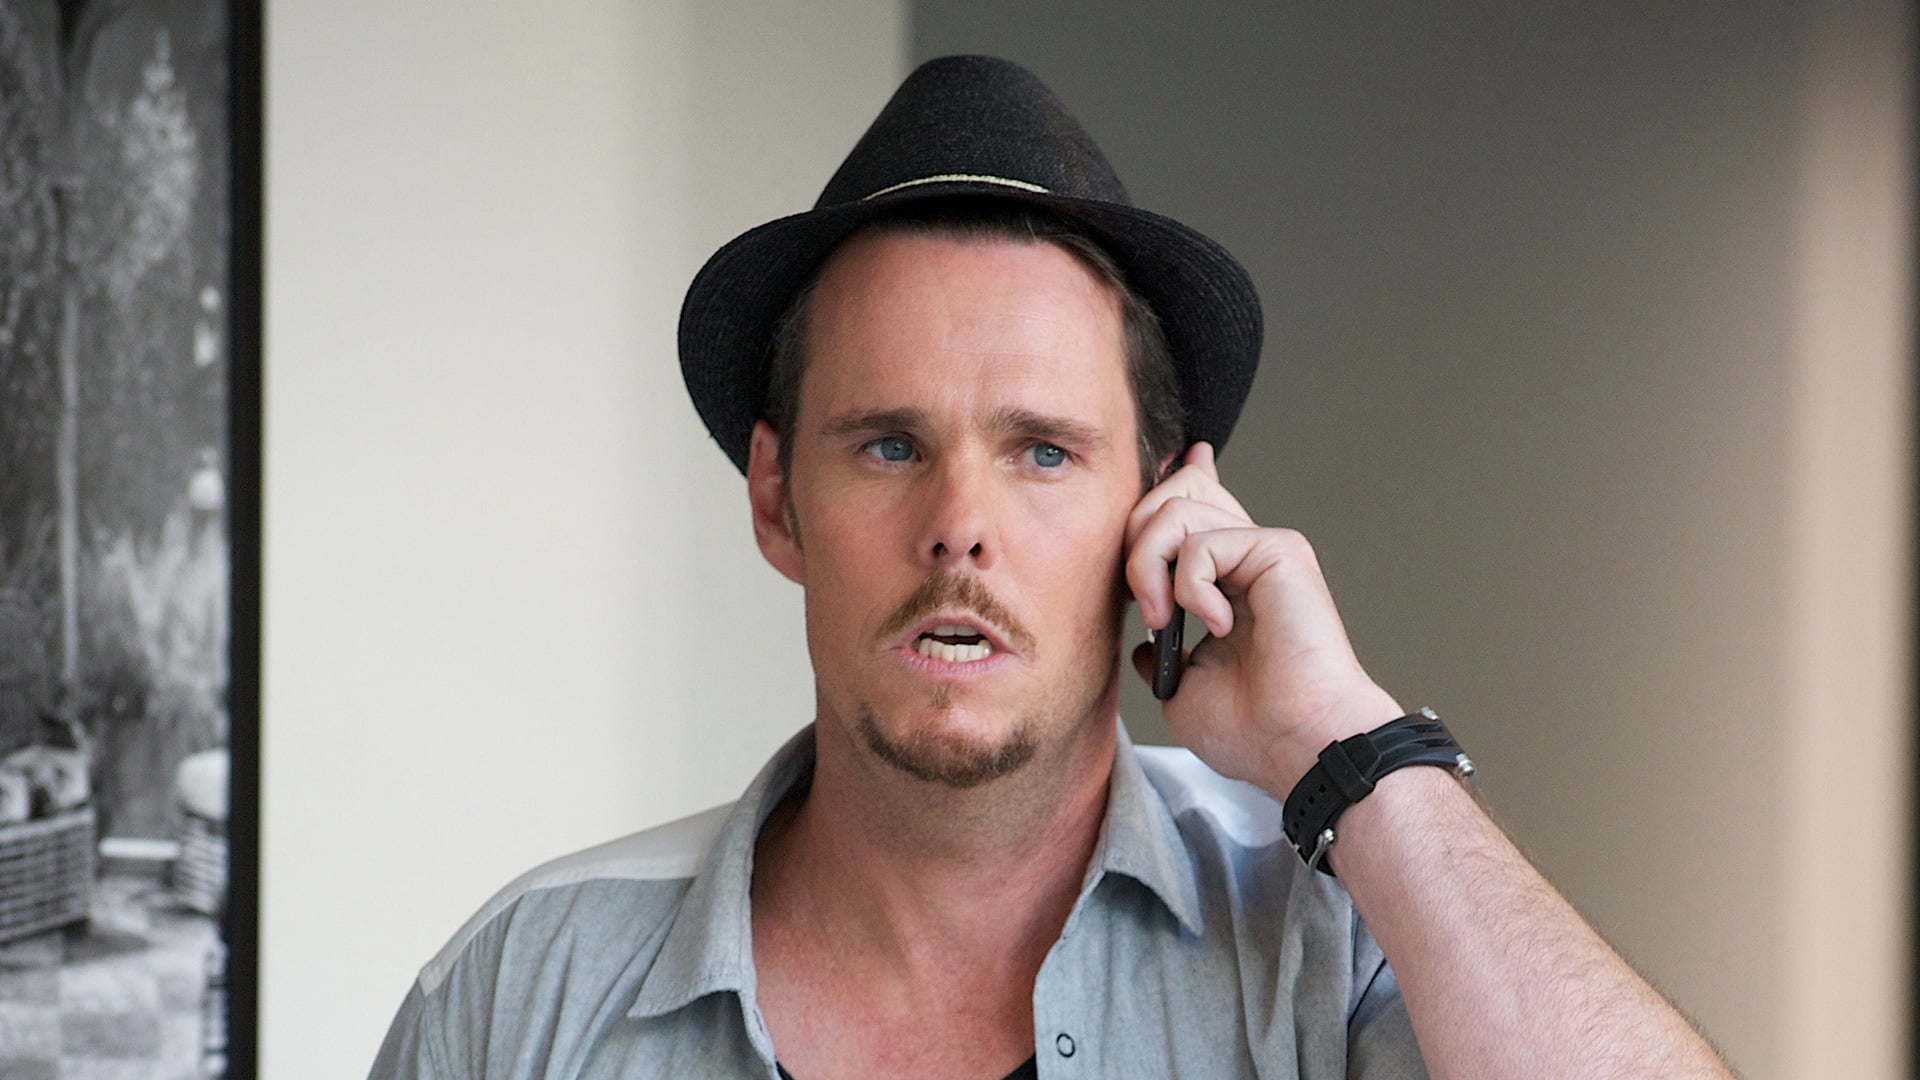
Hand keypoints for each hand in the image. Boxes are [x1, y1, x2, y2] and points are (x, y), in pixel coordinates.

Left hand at [1124, 443, 1401, 795]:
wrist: (1296, 743)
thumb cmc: (1254, 731)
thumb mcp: (1181, 691)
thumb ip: (1161, 655)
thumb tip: (1144, 645)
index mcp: (1228, 583)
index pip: (1192, 511)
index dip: (1171, 484)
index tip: (1170, 467)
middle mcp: (1246, 560)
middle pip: (1173, 496)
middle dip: (1135, 543)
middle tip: (1146, 606)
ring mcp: (1263, 551)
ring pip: (1175, 511)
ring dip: (1149, 567)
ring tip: (1164, 618)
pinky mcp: (1278, 550)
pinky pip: (1201, 542)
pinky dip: (1190, 587)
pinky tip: (1217, 627)